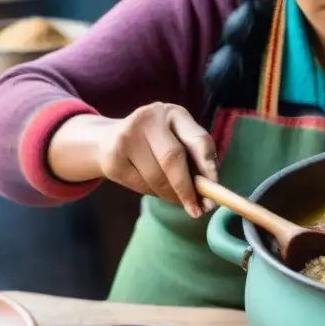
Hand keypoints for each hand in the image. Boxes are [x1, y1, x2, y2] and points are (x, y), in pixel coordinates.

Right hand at [93, 103, 218, 217]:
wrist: (109, 139)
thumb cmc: (156, 144)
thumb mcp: (178, 141)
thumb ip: (196, 161)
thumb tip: (210, 198)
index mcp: (175, 114)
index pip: (198, 141)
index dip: (209, 169)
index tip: (215, 195)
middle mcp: (150, 119)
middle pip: (172, 159)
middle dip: (186, 189)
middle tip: (196, 211)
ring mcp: (127, 136)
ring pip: (156, 177)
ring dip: (170, 195)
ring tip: (175, 198)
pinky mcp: (112, 157)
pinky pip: (140, 185)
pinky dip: (152, 193)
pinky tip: (154, 188)